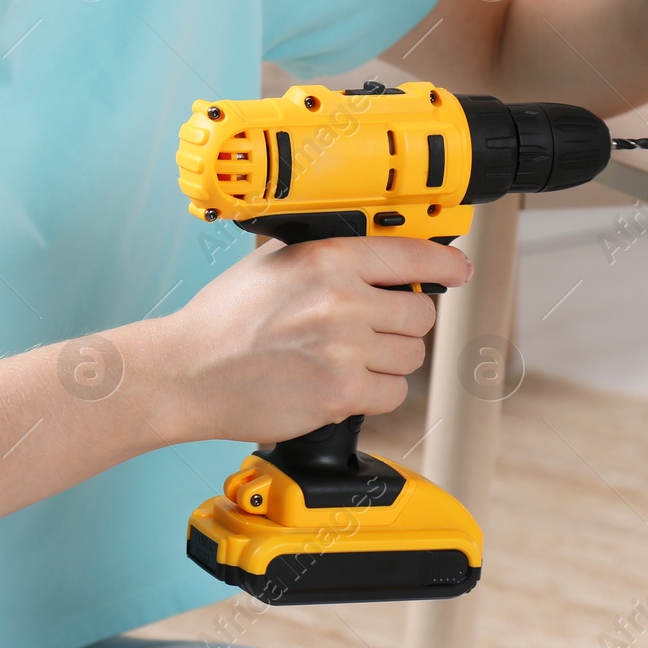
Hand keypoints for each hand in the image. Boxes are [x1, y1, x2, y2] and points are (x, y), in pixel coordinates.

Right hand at [152, 236, 471, 444]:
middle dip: (402, 321)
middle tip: (372, 327)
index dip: (445, 262)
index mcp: (327, 259)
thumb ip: (324, 257)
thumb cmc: (223, 320)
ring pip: (411, 355)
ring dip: (389, 359)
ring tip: (348, 357)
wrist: (188, 372)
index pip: (411, 254)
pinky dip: (375, 393)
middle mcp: (342, 301)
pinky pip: (393, 393)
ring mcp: (344, 349)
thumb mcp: (272, 263)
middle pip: (420, 312)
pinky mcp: (341, 393)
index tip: (458, 268)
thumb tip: (373, 255)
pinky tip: (341, 383)